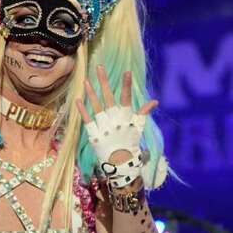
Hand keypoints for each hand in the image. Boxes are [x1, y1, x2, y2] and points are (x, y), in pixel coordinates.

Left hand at [76, 65, 157, 186]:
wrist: (121, 164)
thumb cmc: (130, 144)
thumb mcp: (138, 128)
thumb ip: (143, 113)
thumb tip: (154, 101)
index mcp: (126, 117)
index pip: (127, 98)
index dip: (126, 85)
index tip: (127, 71)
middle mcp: (115, 120)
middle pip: (108, 97)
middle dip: (104, 82)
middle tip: (99, 67)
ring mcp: (103, 126)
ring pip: (96, 106)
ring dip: (91, 92)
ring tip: (85, 80)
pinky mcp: (94, 134)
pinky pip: (87, 119)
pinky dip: (82, 110)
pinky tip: (78, 99)